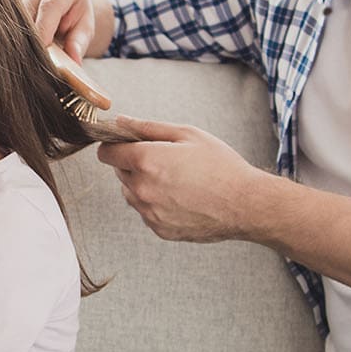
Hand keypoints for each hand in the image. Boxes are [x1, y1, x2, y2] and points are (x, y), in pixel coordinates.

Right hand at [12, 0, 97, 60]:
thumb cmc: (76, 14)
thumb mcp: (84, 28)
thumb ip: (79, 42)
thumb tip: (73, 59)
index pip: (50, 6)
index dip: (43, 28)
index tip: (42, 48)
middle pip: (27, 9)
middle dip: (29, 34)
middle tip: (33, 56)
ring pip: (12, 11)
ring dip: (17, 31)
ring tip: (26, 48)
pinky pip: (3, 11)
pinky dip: (9, 27)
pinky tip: (17, 38)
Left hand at [95, 114, 267, 242]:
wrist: (244, 204)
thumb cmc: (221, 166)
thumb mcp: (187, 134)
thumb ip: (148, 127)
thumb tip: (121, 122)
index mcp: (146, 161)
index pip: (106, 153)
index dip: (114, 145)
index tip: (125, 144)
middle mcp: (142, 189)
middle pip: (119, 173)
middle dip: (133, 164)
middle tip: (164, 160)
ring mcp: (149, 213)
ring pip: (131, 194)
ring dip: (143, 185)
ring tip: (174, 180)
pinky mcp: (159, 229)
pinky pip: (146, 212)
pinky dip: (155, 204)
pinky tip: (180, 197)